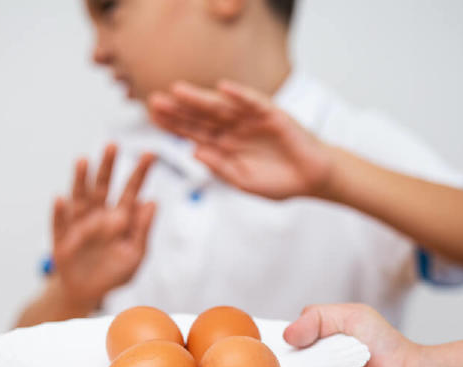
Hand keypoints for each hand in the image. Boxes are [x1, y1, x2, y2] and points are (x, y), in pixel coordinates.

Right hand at [51, 144, 155, 308]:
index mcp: (120, 217)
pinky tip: (61, 198)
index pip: (131, 191)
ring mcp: (79, 224)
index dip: (140, 173)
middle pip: (103, 186)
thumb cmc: (114, 273)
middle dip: (107, 167)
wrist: (87, 293)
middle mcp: (98, 214)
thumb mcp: (135, 255)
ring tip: (83, 161)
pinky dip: (60, 212)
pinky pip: (60, 224)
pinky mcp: (62, 239)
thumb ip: (143, 230)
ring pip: (79, 197)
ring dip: (80, 180)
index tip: (150, 154)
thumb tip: (152, 202)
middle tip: (113, 145)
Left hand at [148, 80, 335, 199]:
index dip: (172, 125)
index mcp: (224, 144)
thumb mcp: (243, 181)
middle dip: (178, 109)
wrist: (312, 180)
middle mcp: (233, 128)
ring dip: (200, 98)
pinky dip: (240, 95)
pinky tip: (223, 89)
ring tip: (177, 90)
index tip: (150, 118)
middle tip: (152, 101)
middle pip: (200, 116)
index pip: (193, 132)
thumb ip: (219, 167)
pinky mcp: (272, 115)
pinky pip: (254, 102)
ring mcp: (251, 120)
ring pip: (221, 106)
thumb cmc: (279, 182)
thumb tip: (193, 152)